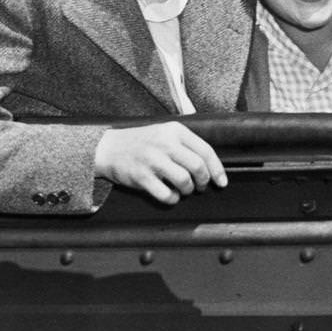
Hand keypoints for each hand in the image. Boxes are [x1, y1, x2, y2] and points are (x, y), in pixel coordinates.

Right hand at [93, 122, 227, 204]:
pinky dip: (173, 199)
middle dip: (203, 181)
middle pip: (197, 166)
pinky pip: (166, 194)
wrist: (109, 148)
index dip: (217, 169)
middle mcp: (165, 143)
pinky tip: (170, 195)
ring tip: (184, 190)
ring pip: (184, 181)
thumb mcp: (165, 133)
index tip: (221, 182)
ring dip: (188, 190)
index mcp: (175, 131)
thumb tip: (210, 167)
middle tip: (201, 187)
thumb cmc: (142, 143)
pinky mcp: (141, 177)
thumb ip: (186, 145)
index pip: (205, 150)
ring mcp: (152, 160)